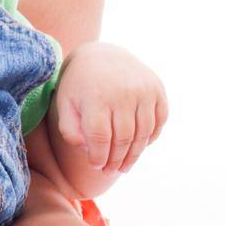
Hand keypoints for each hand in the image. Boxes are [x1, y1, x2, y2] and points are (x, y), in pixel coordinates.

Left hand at [53, 43, 167, 174]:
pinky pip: (159, 121)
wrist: (102, 54)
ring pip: (143, 134)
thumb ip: (69, 129)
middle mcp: (123, 93)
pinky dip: (151, 137)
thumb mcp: (65, 103)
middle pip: (123, 139)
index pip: (100, 138)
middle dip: (116, 160)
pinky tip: (140, 146)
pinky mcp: (157, 89)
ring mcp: (144, 90)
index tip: (96, 166)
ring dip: (134, 155)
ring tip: (124, 167)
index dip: (99, 156)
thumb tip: (88, 151)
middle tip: (110, 171)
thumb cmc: (80, 85)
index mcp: (97, 97)